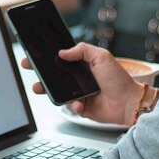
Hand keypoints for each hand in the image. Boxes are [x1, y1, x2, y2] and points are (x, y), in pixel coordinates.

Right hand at [21, 43, 141, 125]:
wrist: (129, 103)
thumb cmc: (119, 79)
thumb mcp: (102, 56)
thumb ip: (82, 50)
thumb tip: (62, 52)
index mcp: (84, 64)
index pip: (61, 59)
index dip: (47, 56)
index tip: (35, 54)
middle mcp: (80, 78)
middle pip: (55, 74)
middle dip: (40, 72)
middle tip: (30, 67)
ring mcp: (79, 93)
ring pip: (58, 91)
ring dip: (47, 90)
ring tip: (39, 88)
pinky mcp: (81, 107)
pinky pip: (69, 106)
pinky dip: (72, 105)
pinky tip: (79, 103)